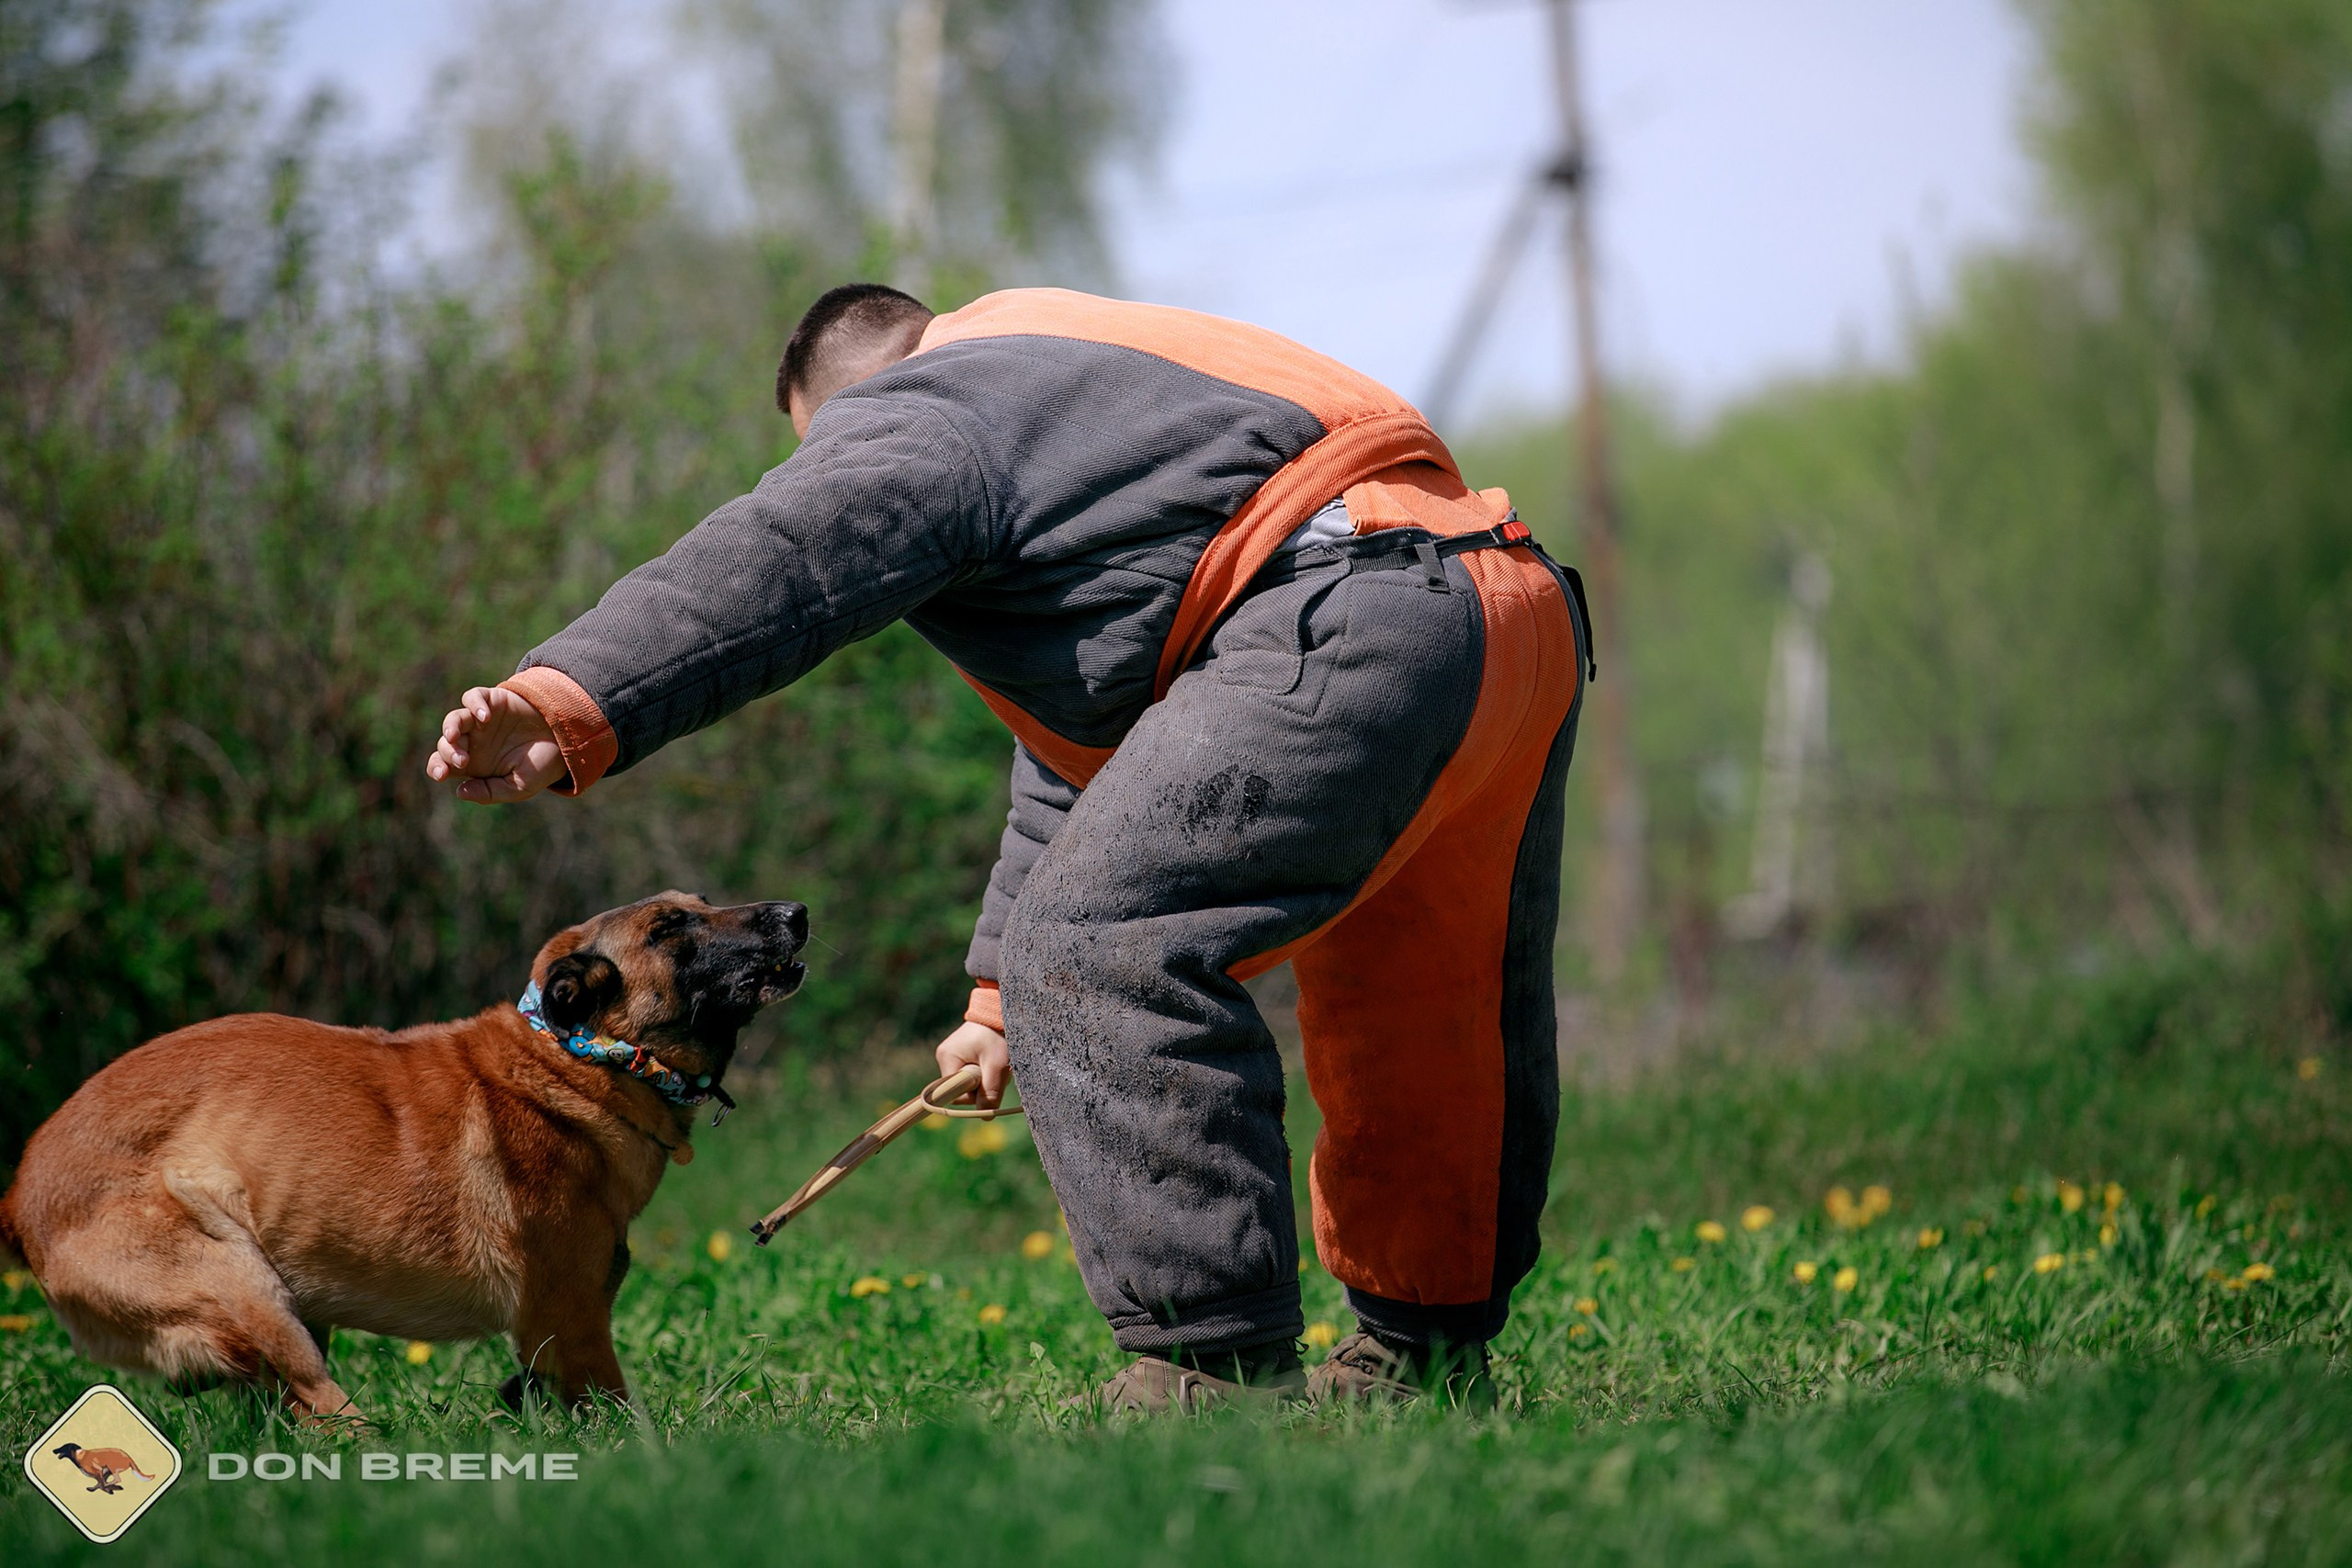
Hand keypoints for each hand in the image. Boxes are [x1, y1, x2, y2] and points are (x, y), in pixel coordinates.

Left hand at [425, 686, 566, 803]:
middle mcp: (474, 741)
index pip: (442, 764)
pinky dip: (475, 705)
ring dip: (450, 728)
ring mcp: (482, 721)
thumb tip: (460, 790)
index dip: (436, 767)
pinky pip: (473, 697)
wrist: (568, 741)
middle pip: (445, 743)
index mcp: (475, 764)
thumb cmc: (542, 767)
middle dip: (447, 752)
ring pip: (454, 719)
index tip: (442, 775)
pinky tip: (486, 717)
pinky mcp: (494, 701)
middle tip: (463, 761)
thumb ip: (490, 792)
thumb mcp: (519, 787)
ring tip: (455, 736)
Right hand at [934, 1020, 1010, 1114]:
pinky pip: (971, 1072)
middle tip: (997, 1070)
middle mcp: (944, 1057)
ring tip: (997, 1062)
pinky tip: (994, 1060)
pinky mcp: (961, 1054)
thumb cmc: (997, 1035)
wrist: (1001, 1011)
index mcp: (947, 1058)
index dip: (973, 1095)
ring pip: (968, 1082)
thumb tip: (985, 1117)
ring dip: (986, 1078)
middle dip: (981, 1085)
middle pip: (961, 1089)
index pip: (955, 1093)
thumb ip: (990, 1091)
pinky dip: (985, 1071)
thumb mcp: (996, 1065)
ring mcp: (951, 1055)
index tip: (989, 1083)